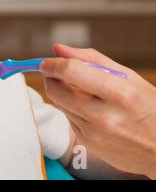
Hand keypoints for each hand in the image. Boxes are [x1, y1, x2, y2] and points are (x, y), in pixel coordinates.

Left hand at [40, 44, 155, 178]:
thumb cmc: (151, 109)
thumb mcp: (129, 77)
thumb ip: (91, 59)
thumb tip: (58, 48)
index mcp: (120, 94)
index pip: (71, 72)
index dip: (53, 64)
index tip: (47, 62)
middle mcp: (104, 116)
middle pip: (55, 90)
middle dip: (50, 77)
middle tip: (57, 71)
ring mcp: (93, 133)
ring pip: (58, 104)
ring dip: (61, 91)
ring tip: (82, 89)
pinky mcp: (87, 143)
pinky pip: (68, 117)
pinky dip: (71, 108)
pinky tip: (90, 108)